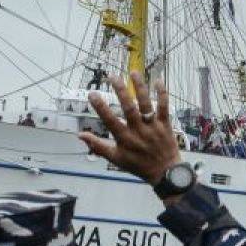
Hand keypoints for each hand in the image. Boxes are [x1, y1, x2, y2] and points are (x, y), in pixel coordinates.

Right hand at [80, 72, 179, 186]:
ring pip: (146, 104)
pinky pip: (164, 107)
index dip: (100, 107)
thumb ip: (98, 146)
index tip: (92, 94)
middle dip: (120, 91)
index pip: (110, 120)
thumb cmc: (138, 165)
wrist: (165, 173)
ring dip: (140, 87)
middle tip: (112, 76)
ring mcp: (152, 127)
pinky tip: (158, 80)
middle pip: (128, 108)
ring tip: (133, 72)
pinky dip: (162, 94)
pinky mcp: (165, 125)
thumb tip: (80, 135)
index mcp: (125, 139)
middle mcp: (138, 131)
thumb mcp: (116, 159)